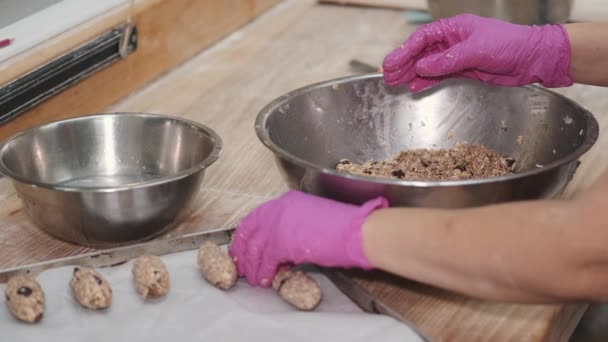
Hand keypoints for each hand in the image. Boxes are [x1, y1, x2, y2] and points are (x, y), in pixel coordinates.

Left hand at [228, 190, 387, 286]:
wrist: (357, 231)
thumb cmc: (345, 227)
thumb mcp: (313, 220)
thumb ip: (293, 228)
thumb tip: (282, 247)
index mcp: (287, 201)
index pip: (256, 217)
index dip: (247, 235)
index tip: (243, 248)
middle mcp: (279, 208)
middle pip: (250, 231)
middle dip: (243, 251)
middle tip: (242, 266)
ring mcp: (279, 223)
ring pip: (255, 248)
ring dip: (253, 266)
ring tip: (254, 279)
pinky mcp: (282, 241)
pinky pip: (266, 260)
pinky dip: (264, 272)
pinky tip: (266, 281)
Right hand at [382, 14, 572, 91]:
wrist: (532, 58)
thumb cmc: (509, 45)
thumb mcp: (476, 50)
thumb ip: (447, 60)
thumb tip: (422, 67)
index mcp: (454, 29)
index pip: (422, 39)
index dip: (404, 51)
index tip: (391, 63)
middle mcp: (453, 41)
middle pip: (421, 52)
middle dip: (403, 64)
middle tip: (387, 76)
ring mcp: (457, 56)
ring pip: (428, 65)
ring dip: (411, 74)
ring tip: (395, 83)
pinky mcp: (464, 70)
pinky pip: (439, 75)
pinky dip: (426, 81)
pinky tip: (414, 86)